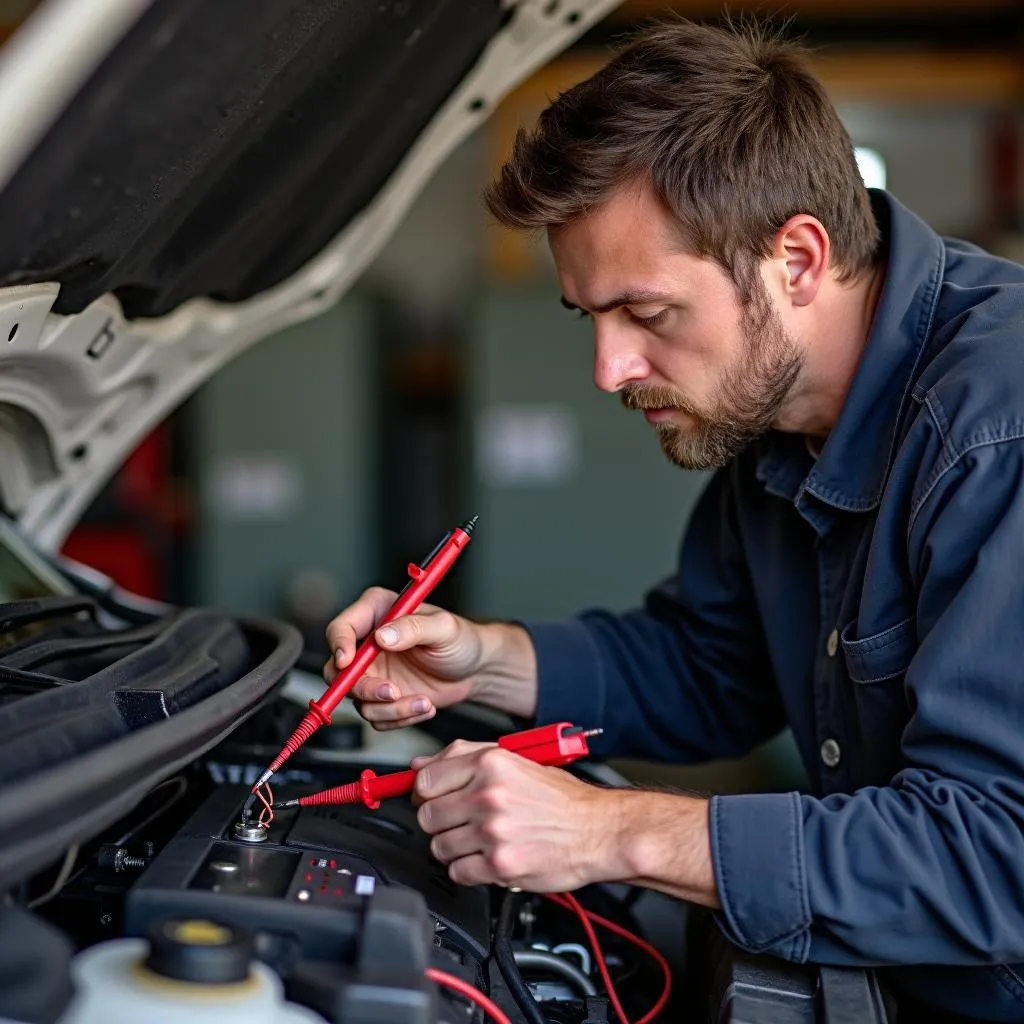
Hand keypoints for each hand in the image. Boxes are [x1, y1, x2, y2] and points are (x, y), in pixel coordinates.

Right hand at [324, 587, 484, 729]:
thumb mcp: (443, 628)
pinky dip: (399, 717)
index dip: (339, 645)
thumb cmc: (461, 640)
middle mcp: (368, 643)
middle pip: (338, 671)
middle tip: (393, 692)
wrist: (475, 669)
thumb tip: (383, 636)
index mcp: (377, 613)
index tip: (348, 662)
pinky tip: (424, 706)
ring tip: (423, 702)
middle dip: (364, 687)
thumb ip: (413, 628)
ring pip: (358, 700)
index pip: (341, 627)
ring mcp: (373, 673)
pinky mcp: (381, 697)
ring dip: (390, 708)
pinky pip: (376, 717)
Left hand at [410, 739, 623, 890]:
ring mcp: (493, 831)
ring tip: (479, 841)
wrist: (598, 830)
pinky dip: (469, 870)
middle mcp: (488, 795)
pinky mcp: (500, 865)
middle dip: (441, 821)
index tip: (431, 799)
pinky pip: (458, 872)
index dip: (425, 792)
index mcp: (490, 764)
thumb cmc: (562, 799)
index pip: (425, 779)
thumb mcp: (514, 760)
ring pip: (439, 846)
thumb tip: (420, 763)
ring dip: (455, 848)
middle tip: (461, 822)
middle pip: (427, 815)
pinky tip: (488, 858)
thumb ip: (463, 757)